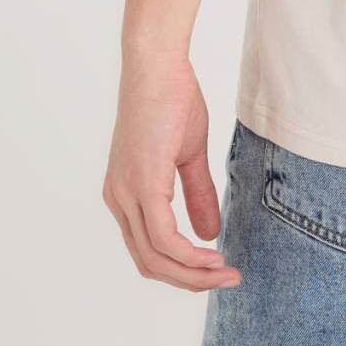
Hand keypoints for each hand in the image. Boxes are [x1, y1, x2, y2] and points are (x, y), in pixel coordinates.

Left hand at [103, 54, 241, 289]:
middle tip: (226, 280)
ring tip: (225, 274)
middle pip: (149, 263)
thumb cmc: (172, 98)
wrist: (157, 65)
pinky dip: (188, 255)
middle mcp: (118, 199)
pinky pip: (164, 238)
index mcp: (125, 194)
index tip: (216, 269)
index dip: (182, 268)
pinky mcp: (142, 184)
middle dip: (189, 280)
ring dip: (192, 274)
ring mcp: (126, 194)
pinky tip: (212, 257)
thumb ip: (197, 193)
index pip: (148, 250)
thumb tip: (210, 234)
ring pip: (155, 258)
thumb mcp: (188, 154)